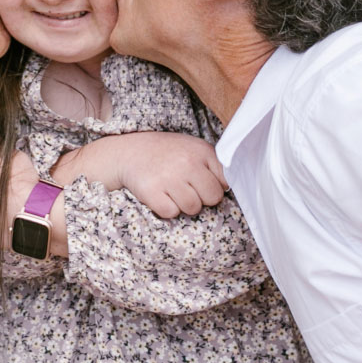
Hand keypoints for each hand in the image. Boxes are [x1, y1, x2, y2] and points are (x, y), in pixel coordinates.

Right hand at [54, 131, 227, 218]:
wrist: (129, 151)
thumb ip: (213, 165)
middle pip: (212, 198)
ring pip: (193, 208)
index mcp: (202, 151)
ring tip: (173, 191)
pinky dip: (167, 209)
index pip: (226, 182)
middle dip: (202, 198)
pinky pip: (171, 213)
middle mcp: (187, 162)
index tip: (204, 183)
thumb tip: (231, 189)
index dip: (216, 186)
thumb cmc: (167, 153)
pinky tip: (160, 195)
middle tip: (187, 188)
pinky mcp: (152, 191)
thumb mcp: (193, 149)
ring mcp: (169, 177)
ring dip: (184, 205)